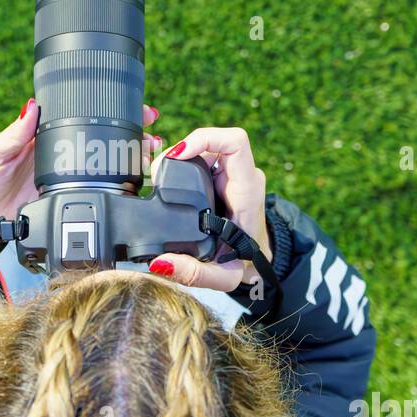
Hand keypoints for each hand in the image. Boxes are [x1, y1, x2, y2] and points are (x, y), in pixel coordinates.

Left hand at [0, 98, 163, 224]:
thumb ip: (14, 133)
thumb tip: (31, 107)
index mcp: (47, 133)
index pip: (84, 115)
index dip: (111, 109)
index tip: (135, 107)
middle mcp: (64, 151)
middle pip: (105, 137)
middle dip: (133, 132)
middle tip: (152, 131)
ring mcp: (70, 174)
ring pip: (108, 161)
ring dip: (131, 156)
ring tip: (150, 153)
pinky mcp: (69, 196)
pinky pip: (98, 188)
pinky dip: (119, 184)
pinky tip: (135, 180)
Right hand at [146, 127, 270, 291]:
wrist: (259, 262)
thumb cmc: (245, 265)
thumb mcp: (222, 277)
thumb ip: (193, 273)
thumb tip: (160, 262)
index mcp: (247, 192)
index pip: (235, 144)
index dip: (205, 139)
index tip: (178, 155)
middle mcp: (242, 178)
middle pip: (212, 142)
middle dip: (181, 149)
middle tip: (157, 172)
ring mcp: (233, 175)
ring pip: (206, 148)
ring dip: (181, 155)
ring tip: (158, 175)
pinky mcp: (222, 177)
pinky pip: (204, 156)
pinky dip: (184, 161)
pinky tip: (168, 176)